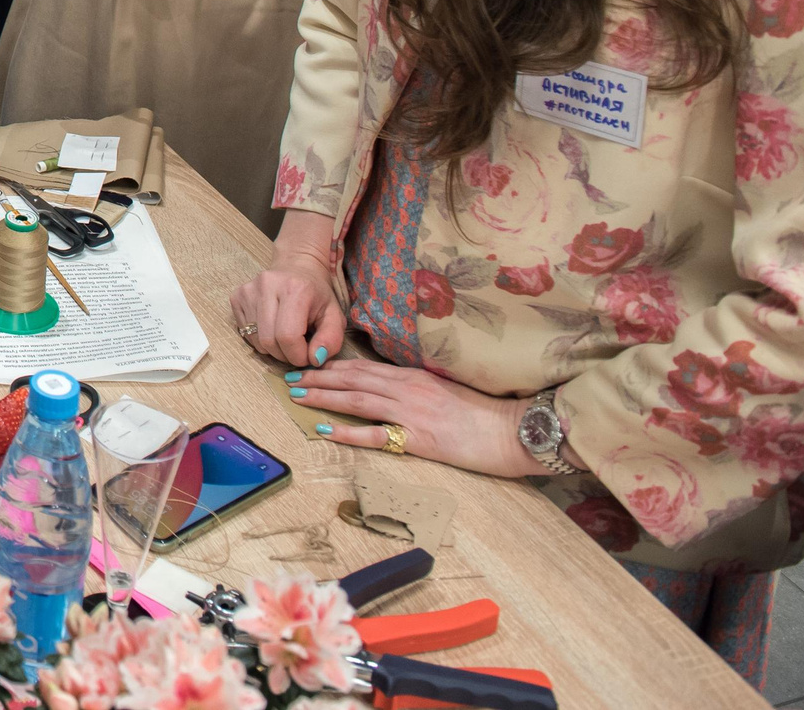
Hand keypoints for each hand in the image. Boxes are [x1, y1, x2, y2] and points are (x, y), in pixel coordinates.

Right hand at [230, 249, 346, 371]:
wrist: (298, 265)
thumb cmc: (317, 294)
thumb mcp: (336, 316)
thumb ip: (331, 340)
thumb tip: (315, 360)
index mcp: (295, 289)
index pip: (288, 337)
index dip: (298, 355)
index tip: (308, 356)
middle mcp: (267, 286)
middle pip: (269, 341)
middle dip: (285, 355)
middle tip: (297, 350)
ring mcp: (248, 290)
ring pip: (256, 340)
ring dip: (272, 349)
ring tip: (285, 338)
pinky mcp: (237, 296)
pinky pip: (245, 332)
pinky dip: (259, 339)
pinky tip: (271, 328)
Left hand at [287, 360, 544, 477]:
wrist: (513, 430)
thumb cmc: (483, 413)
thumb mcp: (445, 390)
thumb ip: (416, 387)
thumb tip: (389, 387)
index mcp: (413, 376)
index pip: (363, 366)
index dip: (332, 366)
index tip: (309, 365)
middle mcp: (407, 389)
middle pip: (352, 378)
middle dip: (318, 377)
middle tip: (289, 377)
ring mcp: (410, 413)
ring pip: (357, 399)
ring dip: (323, 397)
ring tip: (297, 396)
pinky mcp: (418, 439)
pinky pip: (375, 434)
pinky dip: (347, 431)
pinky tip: (326, 430)